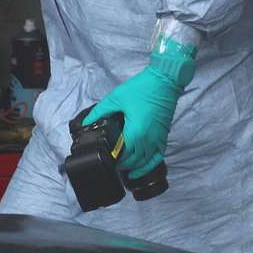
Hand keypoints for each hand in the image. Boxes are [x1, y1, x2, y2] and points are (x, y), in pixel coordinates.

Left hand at [84, 63, 183, 178]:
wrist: (165, 81)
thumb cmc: (143, 88)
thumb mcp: (116, 98)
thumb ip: (100, 112)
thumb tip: (87, 122)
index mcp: (135, 132)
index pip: (122, 155)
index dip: (113, 160)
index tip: (106, 160)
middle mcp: (148, 139)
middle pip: (134, 162)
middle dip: (123, 166)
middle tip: (113, 165)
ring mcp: (157, 139)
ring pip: (147, 162)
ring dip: (137, 168)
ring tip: (127, 171)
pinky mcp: (163, 136)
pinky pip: (158, 156)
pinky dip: (151, 164)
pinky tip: (144, 166)